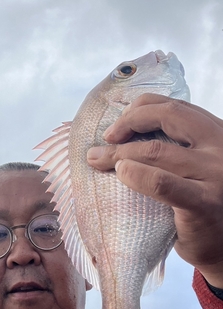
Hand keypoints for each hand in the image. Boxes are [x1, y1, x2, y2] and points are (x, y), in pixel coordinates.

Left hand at [87, 94, 222, 287]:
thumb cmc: (199, 203)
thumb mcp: (194, 164)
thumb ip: (174, 145)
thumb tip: (118, 131)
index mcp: (216, 132)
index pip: (175, 105)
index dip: (140, 108)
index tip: (117, 124)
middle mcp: (220, 147)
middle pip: (168, 116)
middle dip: (128, 122)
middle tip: (106, 138)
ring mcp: (215, 174)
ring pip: (156, 150)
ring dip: (118, 153)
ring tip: (98, 159)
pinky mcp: (204, 202)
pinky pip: (161, 182)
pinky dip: (135, 174)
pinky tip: (121, 173)